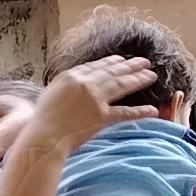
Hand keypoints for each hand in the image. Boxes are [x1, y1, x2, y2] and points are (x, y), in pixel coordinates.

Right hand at [24, 56, 154, 155]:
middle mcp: (86, 83)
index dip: (112, 62)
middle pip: (113, 72)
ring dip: (139, 79)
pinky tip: (153, 110)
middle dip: (131, 66)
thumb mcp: (51, 92)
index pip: (97, 66)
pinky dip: (140, 112)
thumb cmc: (42, 119)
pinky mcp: (102, 117)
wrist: (44, 136)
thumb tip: (76, 84)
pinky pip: (125, 112)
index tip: (122, 60)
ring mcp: (95, 99)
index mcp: (72, 76)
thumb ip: (66, 85)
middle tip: (145, 62)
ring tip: (152, 75)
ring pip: (122, 85)